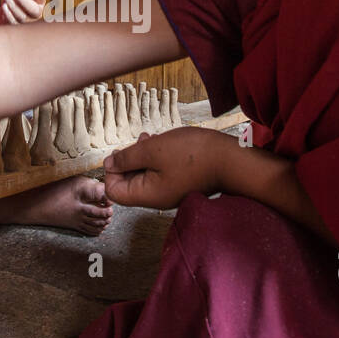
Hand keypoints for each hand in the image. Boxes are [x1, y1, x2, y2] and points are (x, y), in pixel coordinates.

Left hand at [0, 0, 45, 23]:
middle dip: (23, 0)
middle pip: (34, 10)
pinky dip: (8, 13)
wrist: (10, 8)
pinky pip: (14, 22)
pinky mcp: (18, 26)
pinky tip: (4, 6)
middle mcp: (37, 12)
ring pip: (22, 17)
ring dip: (13, 5)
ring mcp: (28, 21)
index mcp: (39, 1)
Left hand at [102, 127, 229, 209]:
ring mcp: (170, 192)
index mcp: (148, 195)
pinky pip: (159, 173)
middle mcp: (157, 198)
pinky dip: (156, 158)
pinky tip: (163, 143)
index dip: (111, 171)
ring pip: (144, 175)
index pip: (114, 191)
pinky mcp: (180, 183)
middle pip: (128, 183)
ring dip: (143, 156)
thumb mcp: (152, 150)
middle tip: (138, 143)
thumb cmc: (192, 154)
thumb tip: (108, 164)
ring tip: (151, 139)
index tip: (121, 153)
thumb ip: (127, 158)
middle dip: (128, 161)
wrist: (230, 159)